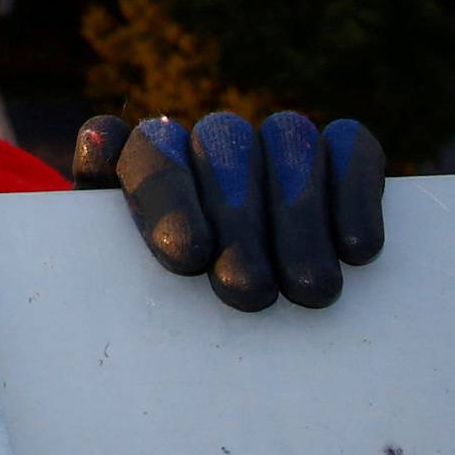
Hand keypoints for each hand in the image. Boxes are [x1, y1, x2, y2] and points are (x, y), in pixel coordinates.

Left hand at [73, 111, 384, 311]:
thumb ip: (107, 249)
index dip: (163, 191)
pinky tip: (355, 248)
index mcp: (137, 159)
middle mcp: (205, 140)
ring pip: (287, 137)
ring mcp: (270, 140)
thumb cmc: (158, 305)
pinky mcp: (337, 153)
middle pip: (222, 142)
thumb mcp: (123, 285)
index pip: (139, 145)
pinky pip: (348, 145)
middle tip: (247, 290)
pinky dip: (354, 187)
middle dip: (237, 218)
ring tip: (306, 288)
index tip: (186, 255)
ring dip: (298, 212)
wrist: (226, 318)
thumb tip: (98, 162)